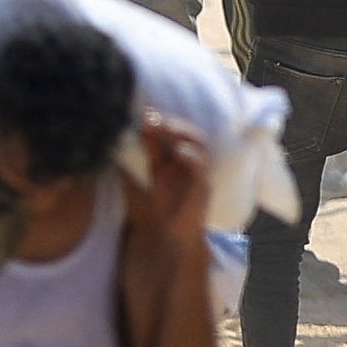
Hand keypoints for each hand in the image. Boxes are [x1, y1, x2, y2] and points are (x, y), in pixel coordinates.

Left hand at [135, 115, 208, 238]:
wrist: (175, 234)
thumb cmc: (166, 203)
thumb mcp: (155, 173)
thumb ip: (152, 151)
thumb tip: (141, 127)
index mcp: (182, 155)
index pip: (176, 131)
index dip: (163, 120)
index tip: (145, 113)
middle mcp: (194, 160)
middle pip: (190, 133)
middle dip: (172, 123)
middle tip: (152, 117)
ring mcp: (201, 172)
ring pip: (199, 145)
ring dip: (182, 133)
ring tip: (164, 126)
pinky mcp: (204, 186)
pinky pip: (201, 168)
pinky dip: (191, 156)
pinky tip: (179, 151)